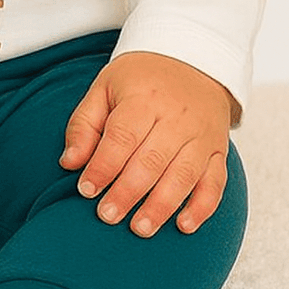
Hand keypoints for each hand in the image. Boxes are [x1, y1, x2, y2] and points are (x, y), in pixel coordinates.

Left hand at [59, 52, 235, 236]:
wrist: (192, 59)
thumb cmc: (140, 80)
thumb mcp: (104, 88)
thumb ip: (84, 125)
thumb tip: (70, 162)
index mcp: (144, 99)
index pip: (122, 137)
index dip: (103, 166)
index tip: (86, 190)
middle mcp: (177, 117)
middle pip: (152, 160)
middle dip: (128, 192)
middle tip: (107, 216)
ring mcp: (201, 135)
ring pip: (184, 175)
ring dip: (162, 206)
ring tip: (140, 229)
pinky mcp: (217, 150)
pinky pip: (216, 182)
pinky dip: (202, 207)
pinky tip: (184, 227)